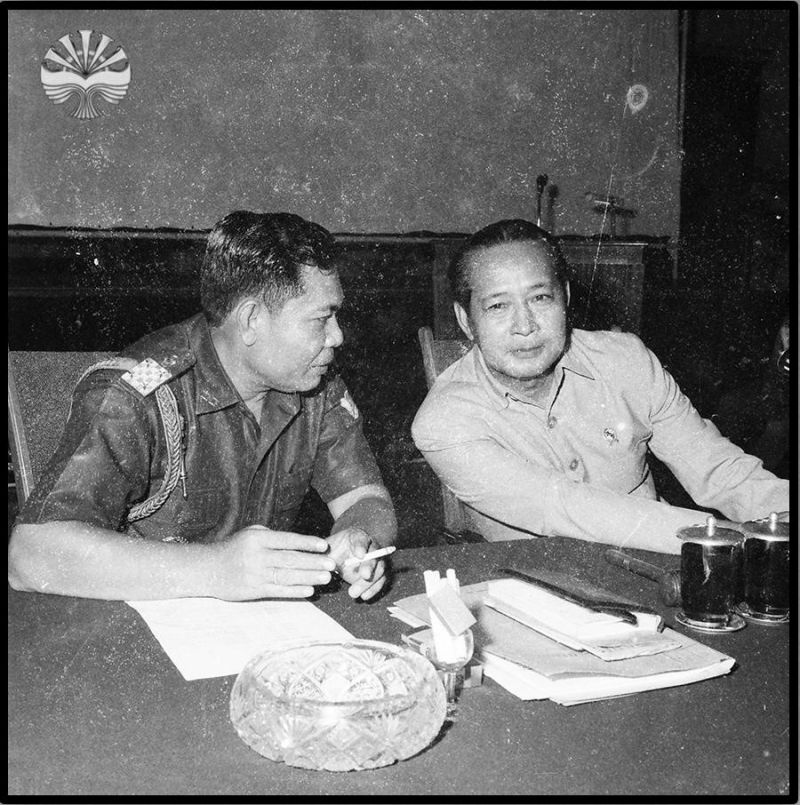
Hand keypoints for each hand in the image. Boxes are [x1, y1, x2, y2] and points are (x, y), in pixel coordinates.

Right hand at [211, 525, 335, 600]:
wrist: (208, 569)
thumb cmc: (234, 548)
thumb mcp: (250, 533)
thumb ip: (273, 536)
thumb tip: (300, 543)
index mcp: (257, 538)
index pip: (287, 540)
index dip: (307, 543)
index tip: (324, 545)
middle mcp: (257, 556)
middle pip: (290, 559)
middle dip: (313, 562)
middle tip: (331, 564)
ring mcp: (255, 574)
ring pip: (287, 576)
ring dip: (309, 577)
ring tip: (326, 578)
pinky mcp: (253, 590)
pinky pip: (278, 591)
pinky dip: (295, 591)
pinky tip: (309, 590)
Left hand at [327, 527, 389, 600]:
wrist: (346, 554)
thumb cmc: (336, 549)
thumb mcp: (327, 549)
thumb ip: (322, 554)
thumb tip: (312, 562)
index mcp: (358, 537)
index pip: (361, 539)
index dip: (361, 546)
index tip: (359, 555)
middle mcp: (371, 547)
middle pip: (375, 555)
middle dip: (370, 566)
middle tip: (364, 575)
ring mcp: (377, 560)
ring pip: (380, 569)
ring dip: (369, 582)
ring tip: (354, 592)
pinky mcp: (378, 574)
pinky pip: (381, 581)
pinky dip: (374, 589)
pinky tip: (364, 596)